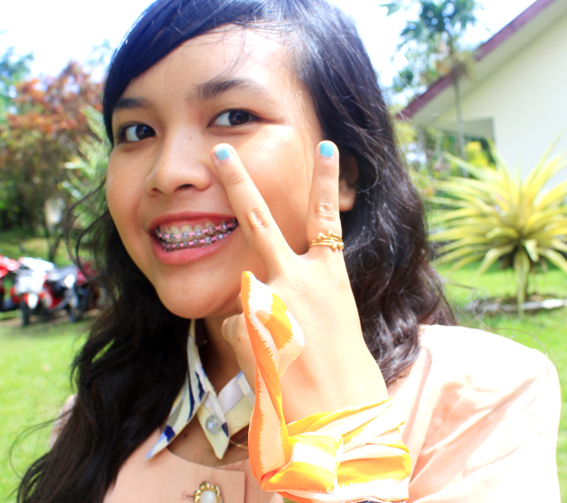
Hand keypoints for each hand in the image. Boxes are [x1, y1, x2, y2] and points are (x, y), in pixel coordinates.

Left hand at [213, 141, 387, 421]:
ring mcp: (271, 300)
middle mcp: (299, 280)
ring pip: (245, 298)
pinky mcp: (245, 326)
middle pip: (260, 220)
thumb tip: (264, 291)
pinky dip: (247, 346)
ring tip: (286, 359)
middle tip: (221, 149)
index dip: (327, 181)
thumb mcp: (336, 326)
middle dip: (238, 181)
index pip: (327, 219)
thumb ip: (305, 298)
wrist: (339, 420)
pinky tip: (271, 368)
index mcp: (331, 279)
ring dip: (257, 324)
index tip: (326, 146)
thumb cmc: (346, 378)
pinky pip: (234, 330)